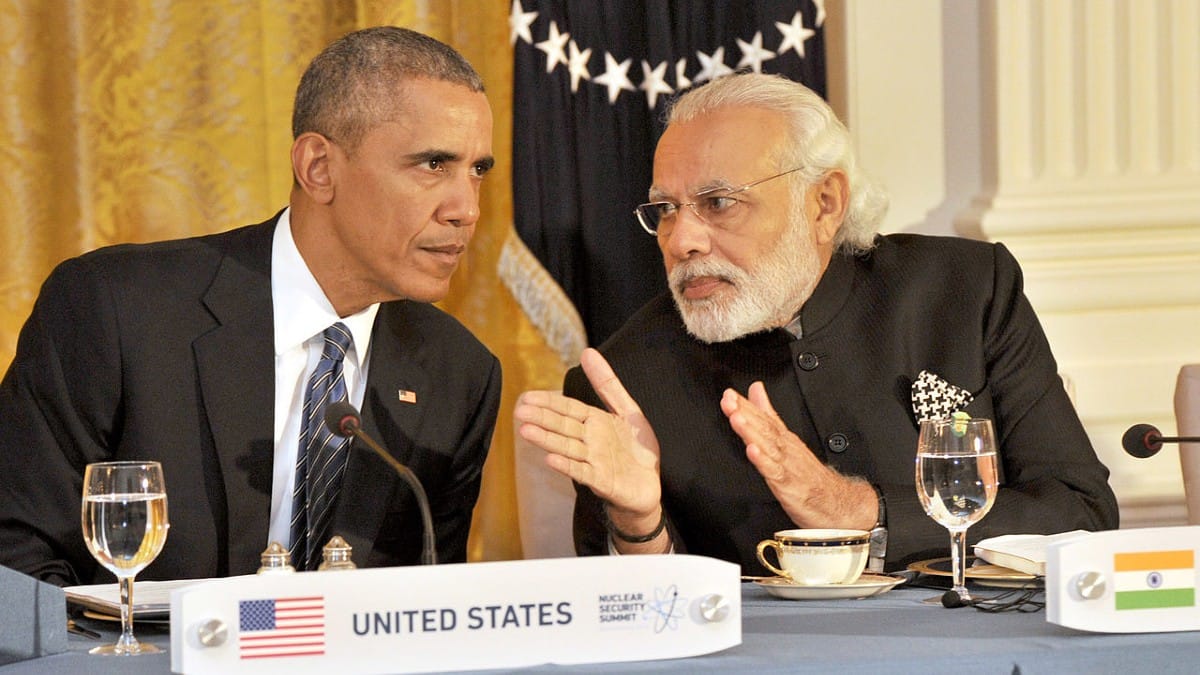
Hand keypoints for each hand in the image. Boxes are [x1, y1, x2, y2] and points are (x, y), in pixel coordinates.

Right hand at [514, 348, 662, 533]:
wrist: (649, 486)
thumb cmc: (637, 449)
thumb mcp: (627, 409)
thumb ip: (607, 384)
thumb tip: (588, 352)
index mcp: (594, 421)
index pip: (567, 408)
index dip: (549, 402)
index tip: (527, 396)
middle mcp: (590, 440)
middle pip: (563, 426)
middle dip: (542, 419)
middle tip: (519, 412)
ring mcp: (594, 461)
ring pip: (567, 447)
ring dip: (547, 440)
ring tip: (526, 431)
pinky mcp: (601, 481)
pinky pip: (582, 472)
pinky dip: (567, 466)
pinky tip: (551, 459)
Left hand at [721, 382, 875, 529]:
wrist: (833, 501)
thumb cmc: (808, 473)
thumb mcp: (786, 438)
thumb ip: (769, 414)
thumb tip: (756, 390)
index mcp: (783, 439)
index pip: (763, 418)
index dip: (745, 405)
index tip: (729, 394)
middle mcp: (785, 449)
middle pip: (763, 427)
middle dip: (745, 413)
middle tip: (729, 401)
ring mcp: (787, 465)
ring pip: (767, 445)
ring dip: (751, 431)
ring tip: (736, 418)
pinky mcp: (788, 484)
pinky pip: (774, 471)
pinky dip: (763, 461)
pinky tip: (752, 451)